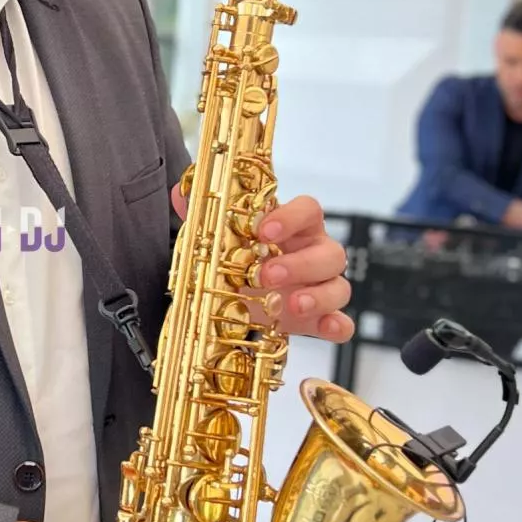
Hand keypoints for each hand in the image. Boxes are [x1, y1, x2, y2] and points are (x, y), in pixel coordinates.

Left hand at [172, 187, 353, 342]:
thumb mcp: (219, 241)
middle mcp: (314, 253)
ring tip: (289, 305)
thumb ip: (204, 217)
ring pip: (339, 286)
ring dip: (317, 296)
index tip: (263, 231)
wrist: (236, 302)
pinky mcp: (320, 318)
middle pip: (329, 251)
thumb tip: (179, 194)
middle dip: (299, 264)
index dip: (291, 217)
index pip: (308, 210)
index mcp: (295, 228)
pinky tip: (326, 327)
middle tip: (266, 275)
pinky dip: (337, 325)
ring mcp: (321, 287)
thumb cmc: (238, 262)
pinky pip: (342, 321)